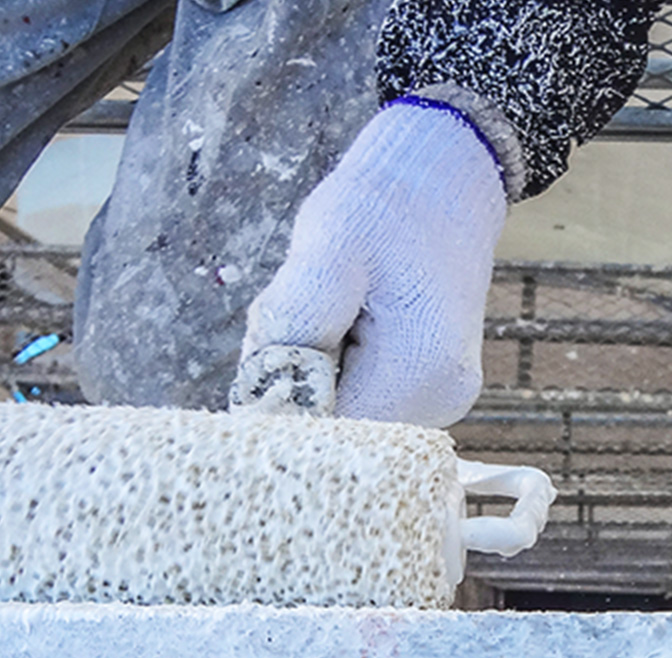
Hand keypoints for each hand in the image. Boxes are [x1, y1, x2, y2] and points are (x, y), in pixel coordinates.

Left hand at [235, 100, 507, 427]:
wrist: (438, 183)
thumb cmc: (380, 210)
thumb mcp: (325, 251)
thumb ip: (290, 327)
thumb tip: (257, 402)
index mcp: (419, 376)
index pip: (322, 437)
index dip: (280, 407)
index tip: (269, 353)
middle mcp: (435, 408)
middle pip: (329, 433)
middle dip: (291, 388)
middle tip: (297, 319)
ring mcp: (433, 407)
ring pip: (337, 419)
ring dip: (306, 379)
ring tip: (323, 314)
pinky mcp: (421, 398)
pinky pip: (353, 403)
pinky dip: (327, 375)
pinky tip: (336, 329)